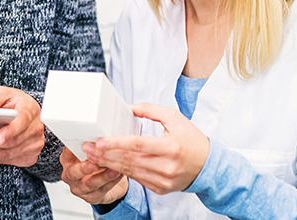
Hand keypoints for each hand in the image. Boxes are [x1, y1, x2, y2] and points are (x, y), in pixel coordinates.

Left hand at [0, 86, 43, 166]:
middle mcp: (35, 128)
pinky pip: (6, 161)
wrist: (25, 113)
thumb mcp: (1, 93)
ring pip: (6, 154)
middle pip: (10, 142)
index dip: (10, 131)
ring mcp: (34, 145)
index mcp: (30, 109)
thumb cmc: (12, 102)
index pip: (22, 121)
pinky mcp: (29, 157)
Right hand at [60, 147, 127, 204]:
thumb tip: (100, 134)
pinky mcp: (90, 197)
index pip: (69, 152)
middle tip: (94, 163)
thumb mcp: (90, 150)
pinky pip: (102, 190)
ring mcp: (79, 187)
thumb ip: (91, 144)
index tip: (86, 146)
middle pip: (74, 172)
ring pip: (90, 183)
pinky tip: (118, 175)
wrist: (104, 180)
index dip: (77, 150)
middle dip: (85, 168)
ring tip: (114, 169)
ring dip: (104, 176)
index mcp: (67, 158)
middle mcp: (70, 174)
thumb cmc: (96, 161)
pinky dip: (111, 182)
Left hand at [84, 102, 209, 194]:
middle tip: (87, 147)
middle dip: (106, 154)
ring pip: (130, 172)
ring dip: (109, 164)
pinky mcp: (160, 189)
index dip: (117, 143)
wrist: (208, 167)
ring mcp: (163, 180)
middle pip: (130, 160)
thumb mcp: (174, 118)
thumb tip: (128, 107)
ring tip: (93, 156)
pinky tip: (108, 165)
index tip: (99, 141)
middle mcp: (167, 166)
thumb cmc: (192, 140)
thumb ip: (150, 110)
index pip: (138, 145)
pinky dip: (121, 171)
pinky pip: (137, 179)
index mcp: (171, 146)